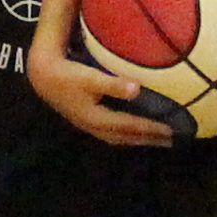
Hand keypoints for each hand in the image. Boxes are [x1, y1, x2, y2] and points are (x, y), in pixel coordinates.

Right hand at [30, 44, 179, 148]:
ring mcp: (90, 126)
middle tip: (171, 141)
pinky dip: (127, 135)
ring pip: (120, 138)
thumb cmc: (68, 75)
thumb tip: (136, 89)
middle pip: (127, 137)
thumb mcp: (90, 77)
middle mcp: (96, 127)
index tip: (170, 131)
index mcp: (99, 118)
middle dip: (149, 139)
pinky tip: (133, 132)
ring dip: (139, 140)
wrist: (44, 78)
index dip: (151, 129)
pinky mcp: (87, 122)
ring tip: (157, 140)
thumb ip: (113, 84)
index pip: (131, 126)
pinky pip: (113, 134)